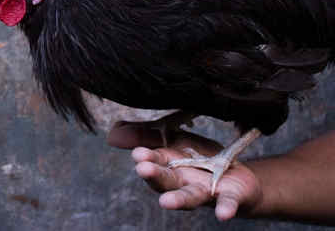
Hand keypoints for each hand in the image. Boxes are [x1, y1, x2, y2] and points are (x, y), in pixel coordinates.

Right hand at [108, 122, 262, 220]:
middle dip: (155, 175)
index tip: (137, 154)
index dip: (146, 158)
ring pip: (189, 196)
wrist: (237, 176)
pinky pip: (228, 203)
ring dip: (178, 200)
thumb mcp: (173, 139)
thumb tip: (111, 134)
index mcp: (168, 164)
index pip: (154, 161)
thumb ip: (144, 135)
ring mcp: (205, 190)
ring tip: (166, 203)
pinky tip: (223, 214)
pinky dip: (225, 208)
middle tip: (143, 169)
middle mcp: (182, 181)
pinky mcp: (230, 197)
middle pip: (167, 180)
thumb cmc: (199, 159)